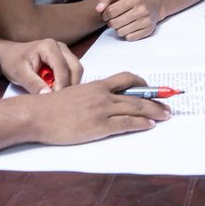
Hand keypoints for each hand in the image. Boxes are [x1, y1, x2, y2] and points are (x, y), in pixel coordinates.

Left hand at [0, 37, 83, 92]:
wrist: (10, 55)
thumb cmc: (13, 62)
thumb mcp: (20, 74)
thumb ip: (34, 84)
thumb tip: (48, 95)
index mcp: (49, 46)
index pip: (62, 67)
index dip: (62, 84)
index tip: (56, 100)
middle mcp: (60, 47)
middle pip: (75, 68)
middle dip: (69, 85)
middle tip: (58, 100)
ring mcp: (64, 52)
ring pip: (76, 70)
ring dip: (69, 84)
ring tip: (55, 94)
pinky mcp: (65, 59)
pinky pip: (72, 72)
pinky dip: (67, 82)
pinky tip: (56, 89)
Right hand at [29, 72, 170, 144]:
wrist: (37, 114)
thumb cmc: (51, 107)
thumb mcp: (73, 94)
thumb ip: (89, 96)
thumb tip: (101, 102)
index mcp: (96, 85)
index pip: (125, 79)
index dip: (142, 83)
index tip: (152, 88)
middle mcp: (102, 95)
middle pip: (136, 95)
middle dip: (155, 99)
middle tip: (168, 104)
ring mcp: (102, 110)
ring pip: (136, 108)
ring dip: (154, 112)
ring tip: (166, 115)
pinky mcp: (99, 126)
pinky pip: (127, 123)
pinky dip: (141, 124)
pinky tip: (149, 125)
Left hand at [96, 0, 162, 39]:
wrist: (155, 4)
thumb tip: (98, 9)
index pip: (110, 11)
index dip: (105, 15)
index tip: (107, 14)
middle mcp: (141, 9)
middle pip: (114, 23)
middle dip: (111, 22)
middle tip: (115, 19)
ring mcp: (146, 20)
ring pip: (121, 32)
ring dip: (118, 29)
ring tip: (122, 22)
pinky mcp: (148, 30)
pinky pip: (129, 38)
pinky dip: (127, 34)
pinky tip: (130, 27)